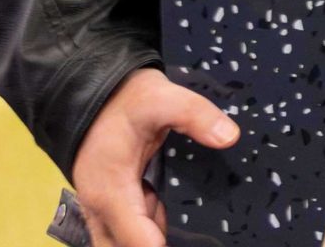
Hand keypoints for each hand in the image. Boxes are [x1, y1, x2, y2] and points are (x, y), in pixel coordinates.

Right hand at [70, 68, 238, 246]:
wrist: (95, 93)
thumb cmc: (126, 100)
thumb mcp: (163, 99)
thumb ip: (195, 115)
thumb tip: (229, 136)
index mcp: (110, 190)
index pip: (134, 239)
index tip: (188, 245)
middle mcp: (100, 207)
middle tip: (188, 240)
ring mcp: (102, 206)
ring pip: (120, 243)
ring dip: (149, 241)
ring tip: (188, 236)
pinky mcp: (110, 202)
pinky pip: (126, 230)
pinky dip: (147, 233)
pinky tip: (171, 229)